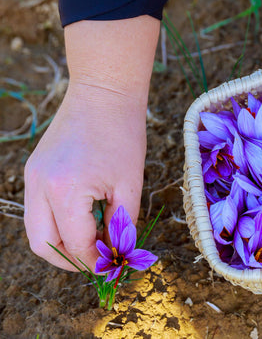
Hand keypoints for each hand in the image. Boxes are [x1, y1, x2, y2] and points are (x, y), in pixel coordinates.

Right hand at [24, 85, 146, 269]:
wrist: (104, 94)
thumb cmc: (123, 135)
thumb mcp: (130, 184)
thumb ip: (122, 222)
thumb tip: (117, 249)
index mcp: (65, 190)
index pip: (75, 243)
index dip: (94, 261)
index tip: (112, 266)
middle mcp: (39, 186)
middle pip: (43, 244)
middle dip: (71, 260)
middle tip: (98, 261)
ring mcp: (32, 176)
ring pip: (37, 229)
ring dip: (61, 243)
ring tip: (92, 242)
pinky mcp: (34, 170)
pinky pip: (38, 209)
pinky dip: (57, 223)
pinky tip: (83, 220)